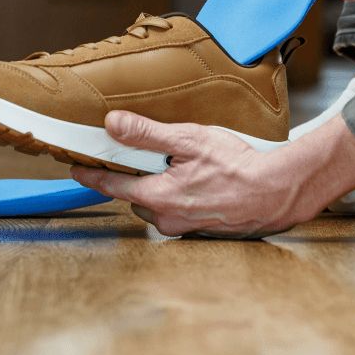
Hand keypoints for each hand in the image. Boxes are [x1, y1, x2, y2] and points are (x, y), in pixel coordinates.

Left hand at [70, 110, 354, 237]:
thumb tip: (113, 125)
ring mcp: (185, 227)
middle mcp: (168, 218)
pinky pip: (179, 212)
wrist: (278, 191)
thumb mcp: (188, 140)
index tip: (76, 169)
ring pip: (158, 205)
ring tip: (184, 168)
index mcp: (158, 196)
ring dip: (162, 188)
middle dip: (139, 177)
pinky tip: (201, 183)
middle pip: (136, 196)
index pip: (112, 185)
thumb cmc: (238, 166)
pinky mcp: (201, 230)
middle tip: (154, 157)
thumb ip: (147, 134)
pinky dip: (182, 197)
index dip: (92, 174)